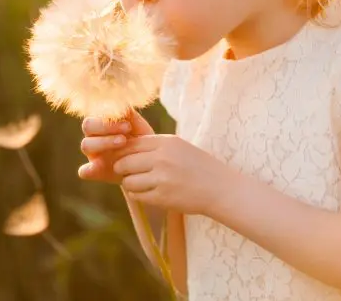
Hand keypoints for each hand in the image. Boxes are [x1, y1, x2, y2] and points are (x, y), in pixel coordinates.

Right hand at [77, 109, 153, 183]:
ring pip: (86, 144)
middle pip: (88, 126)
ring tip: (123, 142)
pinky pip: (84, 171)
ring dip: (103, 142)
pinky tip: (97, 167)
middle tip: (127, 129)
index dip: (110, 116)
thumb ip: (130, 116)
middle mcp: (94, 136)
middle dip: (106, 126)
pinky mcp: (95, 171)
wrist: (148, 163)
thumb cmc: (142, 141)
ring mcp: (93, 154)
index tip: (128, 122)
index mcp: (101, 123)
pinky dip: (88, 169)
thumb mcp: (139, 128)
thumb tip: (124, 105)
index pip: (98, 113)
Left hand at [112, 134, 233, 215]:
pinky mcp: (162, 197)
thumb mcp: (178, 147)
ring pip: (128, 181)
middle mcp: (162, 158)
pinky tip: (148, 193)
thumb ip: (154, 146)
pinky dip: (138, 195)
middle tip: (126, 173)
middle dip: (122, 169)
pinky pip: (137, 195)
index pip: (131, 144)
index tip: (123, 158)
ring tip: (140, 184)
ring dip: (130, 184)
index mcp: (166, 142)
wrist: (218, 187)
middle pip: (125, 162)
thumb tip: (123, 149)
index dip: (122, 152)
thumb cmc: (197, 166)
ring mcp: (162, 178)